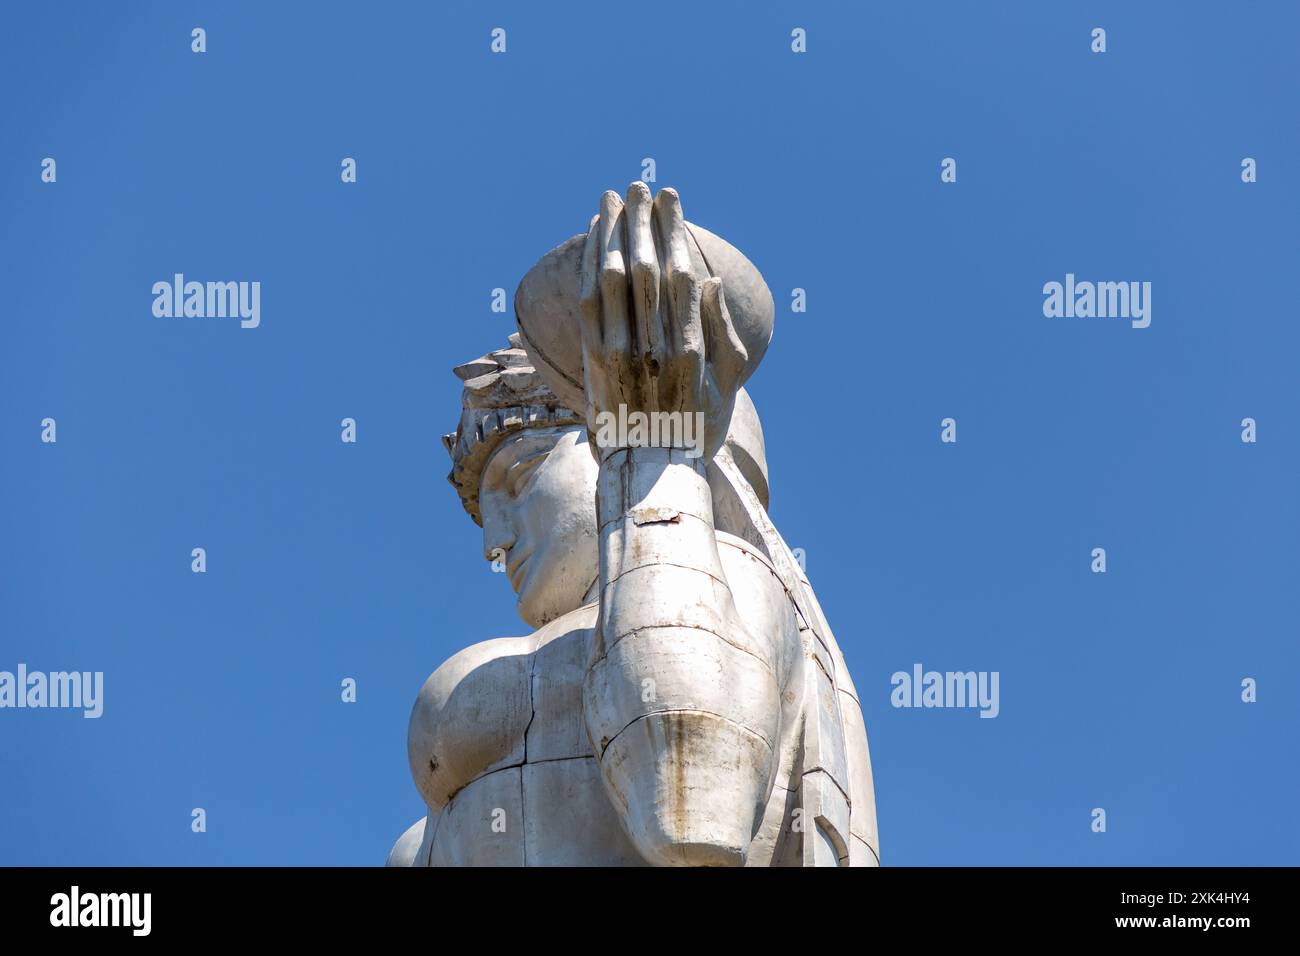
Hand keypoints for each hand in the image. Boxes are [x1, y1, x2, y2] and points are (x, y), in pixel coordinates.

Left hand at [578, 183, 747, 459]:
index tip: (669, 198)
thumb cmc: (698, 428)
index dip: (672, 230)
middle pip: (643, 267)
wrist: (652, 472)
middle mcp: (652, 347)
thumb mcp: (726, 385)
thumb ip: (719, 332)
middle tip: (637, 186)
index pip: (678, 272)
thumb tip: (710, 280)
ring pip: (611, 279)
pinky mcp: (594, 360)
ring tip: (610, 199)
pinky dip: (589, 265)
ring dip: (610, 233)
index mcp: (690, 348)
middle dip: (639, 221)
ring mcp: (619, 353)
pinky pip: (588, 302)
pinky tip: (592, 239)